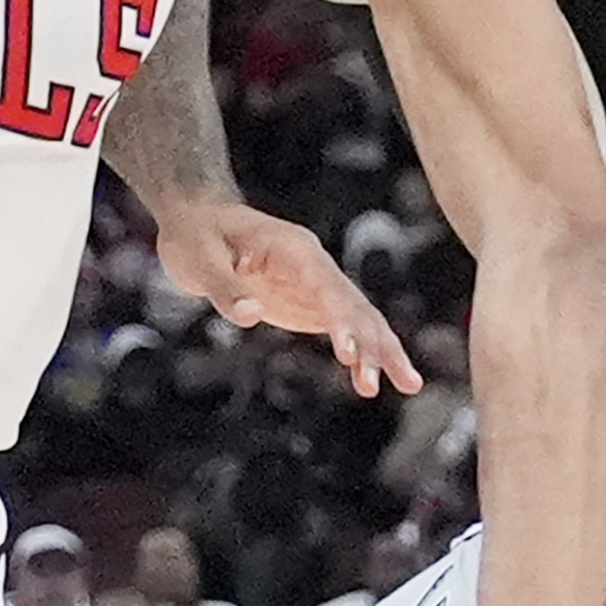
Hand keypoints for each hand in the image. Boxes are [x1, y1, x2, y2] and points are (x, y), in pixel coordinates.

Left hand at [152, 201, 419, 399]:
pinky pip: (341, 328)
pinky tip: (370, 382)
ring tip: (409, 385)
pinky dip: (360, 353)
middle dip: (373, 344)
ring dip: (380, 351)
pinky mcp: (306, 303)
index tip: (349, 353)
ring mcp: (314, 285)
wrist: (196, 219)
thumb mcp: (199, 259)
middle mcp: (314, 266)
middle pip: (355, 305)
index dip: (341, 320)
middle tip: (382, 383)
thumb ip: (225, 288)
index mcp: (295, 249)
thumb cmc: (196, 233)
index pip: (327, 287)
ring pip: (359, 318)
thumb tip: (250, 316)